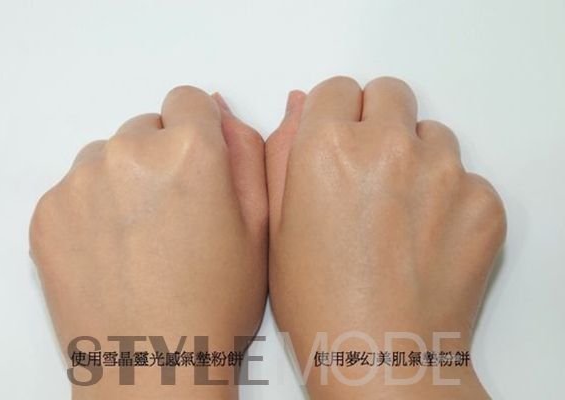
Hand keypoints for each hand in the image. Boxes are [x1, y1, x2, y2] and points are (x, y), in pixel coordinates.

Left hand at [30, 86, 267, 399]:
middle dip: (160, 157)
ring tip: (139, 237)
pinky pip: (74, 188)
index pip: (187, 99)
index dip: (197, 132)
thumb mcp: (261, 224)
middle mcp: (128, 153)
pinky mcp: (48, 212)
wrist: (154, 364)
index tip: (195, 166)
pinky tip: (110, 251)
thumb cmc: (216, 300)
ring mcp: (80, 182)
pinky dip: (92, 208)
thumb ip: (246, 151)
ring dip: (123, 180)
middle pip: (145, 127)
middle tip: (171, 214)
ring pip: (107, 156)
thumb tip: (217, 108)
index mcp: (189, 151)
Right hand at [266, 77, 505, 398]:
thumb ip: (281, 153)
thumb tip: (298, 105)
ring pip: (431, 133)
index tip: (335, 140)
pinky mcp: (483, 202)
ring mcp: (444, 173)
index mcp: (327, 148)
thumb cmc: (318, 301)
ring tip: (398, 211)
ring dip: (414, 157)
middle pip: (389, 94)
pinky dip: (448, 196)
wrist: (379, 357)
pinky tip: (425, 237)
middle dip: (375, 120)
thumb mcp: (276, 225)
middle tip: (367, 169)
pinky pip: (466, 176)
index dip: (332, 116)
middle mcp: (388, 148)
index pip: (336, 89)